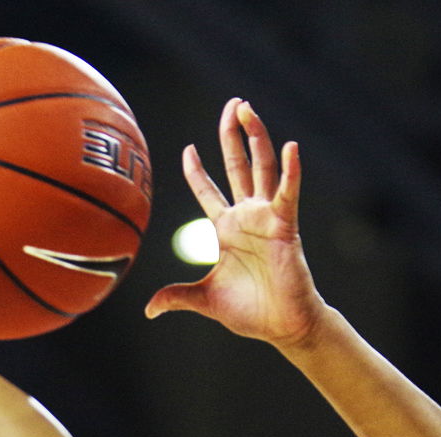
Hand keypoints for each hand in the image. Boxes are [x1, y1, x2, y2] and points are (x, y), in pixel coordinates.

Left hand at [145, 99, 325, 348]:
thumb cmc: (252, 312)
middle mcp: (247, 216)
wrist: (283, 327)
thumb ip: (177, 298)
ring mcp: (266, 218)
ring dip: (255, 137)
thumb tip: (150, 310)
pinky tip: (290, 146)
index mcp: (226, 229)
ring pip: (261, 167)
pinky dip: (291, 170)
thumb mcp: (204, 301)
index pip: (208, 190)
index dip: (197, 169)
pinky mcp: (285, 226)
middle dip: (232, 134)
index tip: (188, 149)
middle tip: (233, 104)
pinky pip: (288, 193)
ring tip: (247, 109)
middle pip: (237, 164)